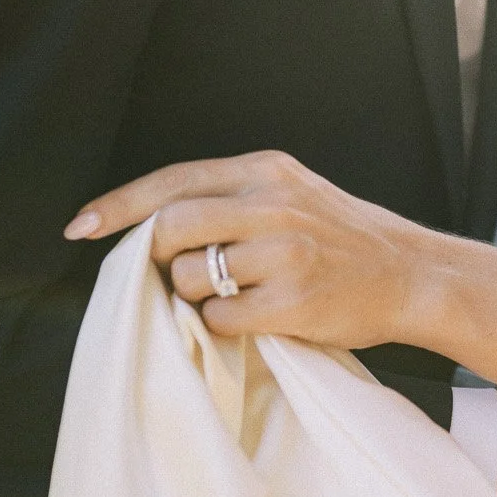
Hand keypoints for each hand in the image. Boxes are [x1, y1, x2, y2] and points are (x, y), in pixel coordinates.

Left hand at [65, 151, 426, 348]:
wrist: (413, 275)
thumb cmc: (345, 240)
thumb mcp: (294, 193)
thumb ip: (234, 198)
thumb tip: (156, 227)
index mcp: (267, 170)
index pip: (174, 180)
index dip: (121, 205)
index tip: (82, 226)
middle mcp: (273, 204)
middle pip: (172, 227)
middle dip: (158, 257)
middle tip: (176, 274)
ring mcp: (284, 253)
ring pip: (191, 276)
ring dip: (195, 295)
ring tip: (234, 295)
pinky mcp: (293, 301)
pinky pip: (220, 318)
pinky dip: (223, 325)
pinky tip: (254, 318)